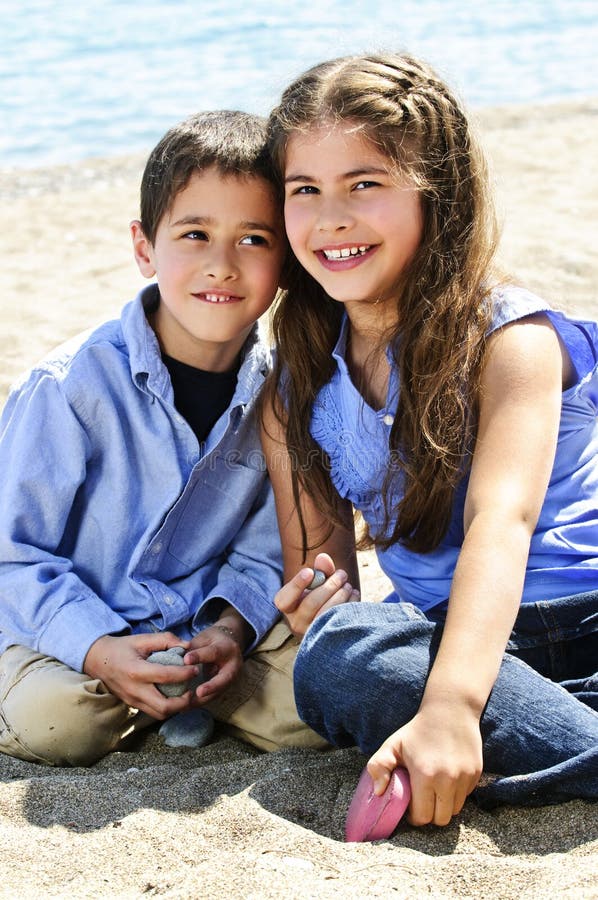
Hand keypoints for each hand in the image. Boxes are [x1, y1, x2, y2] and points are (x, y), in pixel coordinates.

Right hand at [83, 632, 199, 719]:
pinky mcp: (132, 705)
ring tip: (185, 694)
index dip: (184, 674)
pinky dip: (167, 708)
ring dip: (176, 708)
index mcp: (136, 671)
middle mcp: (134, 690)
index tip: (195, 669)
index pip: (166, 677)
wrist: (97, 660)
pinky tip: (174, 697)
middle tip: (193, 689)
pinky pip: (153, 712)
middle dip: (183, 702)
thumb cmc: (121, 648)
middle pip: (164, 707)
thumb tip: (187, 646)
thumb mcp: (142, 639)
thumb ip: (166, 640)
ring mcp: (133, 700)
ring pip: (159, 714)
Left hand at [183, 621, 244, 703]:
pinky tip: (186, 707)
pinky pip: (213, 697)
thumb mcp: (204, 638)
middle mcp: (233, 665)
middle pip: (224, 678)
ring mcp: (231, 679)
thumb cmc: (213, 640)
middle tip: (199, 692)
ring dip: (203, 700)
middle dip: (212, 687)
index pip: (213, 652)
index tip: (186, 659)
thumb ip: (193, 647)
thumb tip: (177, 657)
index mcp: (227, 648)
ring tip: (186, 705)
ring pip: (218, 692)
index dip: (200, 656)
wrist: (229, 644)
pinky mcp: (224, 688)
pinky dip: (200, 702)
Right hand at [275, 552, 359, 637]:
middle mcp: (296, 622)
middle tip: (342, 574)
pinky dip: (350, 604)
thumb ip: (320, 569)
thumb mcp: (316, 582)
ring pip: (326, 613)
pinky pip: (339, 621)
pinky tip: (353, 594)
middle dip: (329, 586)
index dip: (296, 586)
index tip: (309, 571)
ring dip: (341, 595)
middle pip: (311, 604)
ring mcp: (311, 633)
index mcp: (287, 606)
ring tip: (347, 585)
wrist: (326, 619)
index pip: (284, 600)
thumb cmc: (318, 595)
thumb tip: (323, 558)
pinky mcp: (328, 638)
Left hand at [366, 698, 482, 826]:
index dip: (413, 816)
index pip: (422, 816)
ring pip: (455, 810)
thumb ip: (378, 767)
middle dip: (429, 815)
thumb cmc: (418, 730)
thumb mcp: (393, 744)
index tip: (409, 806)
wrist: (450, 710)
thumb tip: (379, 792)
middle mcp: (448, 779)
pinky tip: (446, 779)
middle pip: (441, 819)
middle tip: (421, 801)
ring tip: (433, 791)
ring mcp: (464, 778)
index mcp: (425, 774)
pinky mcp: (476, 774)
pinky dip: (455, 795)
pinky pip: (464, 797)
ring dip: (443, 806)